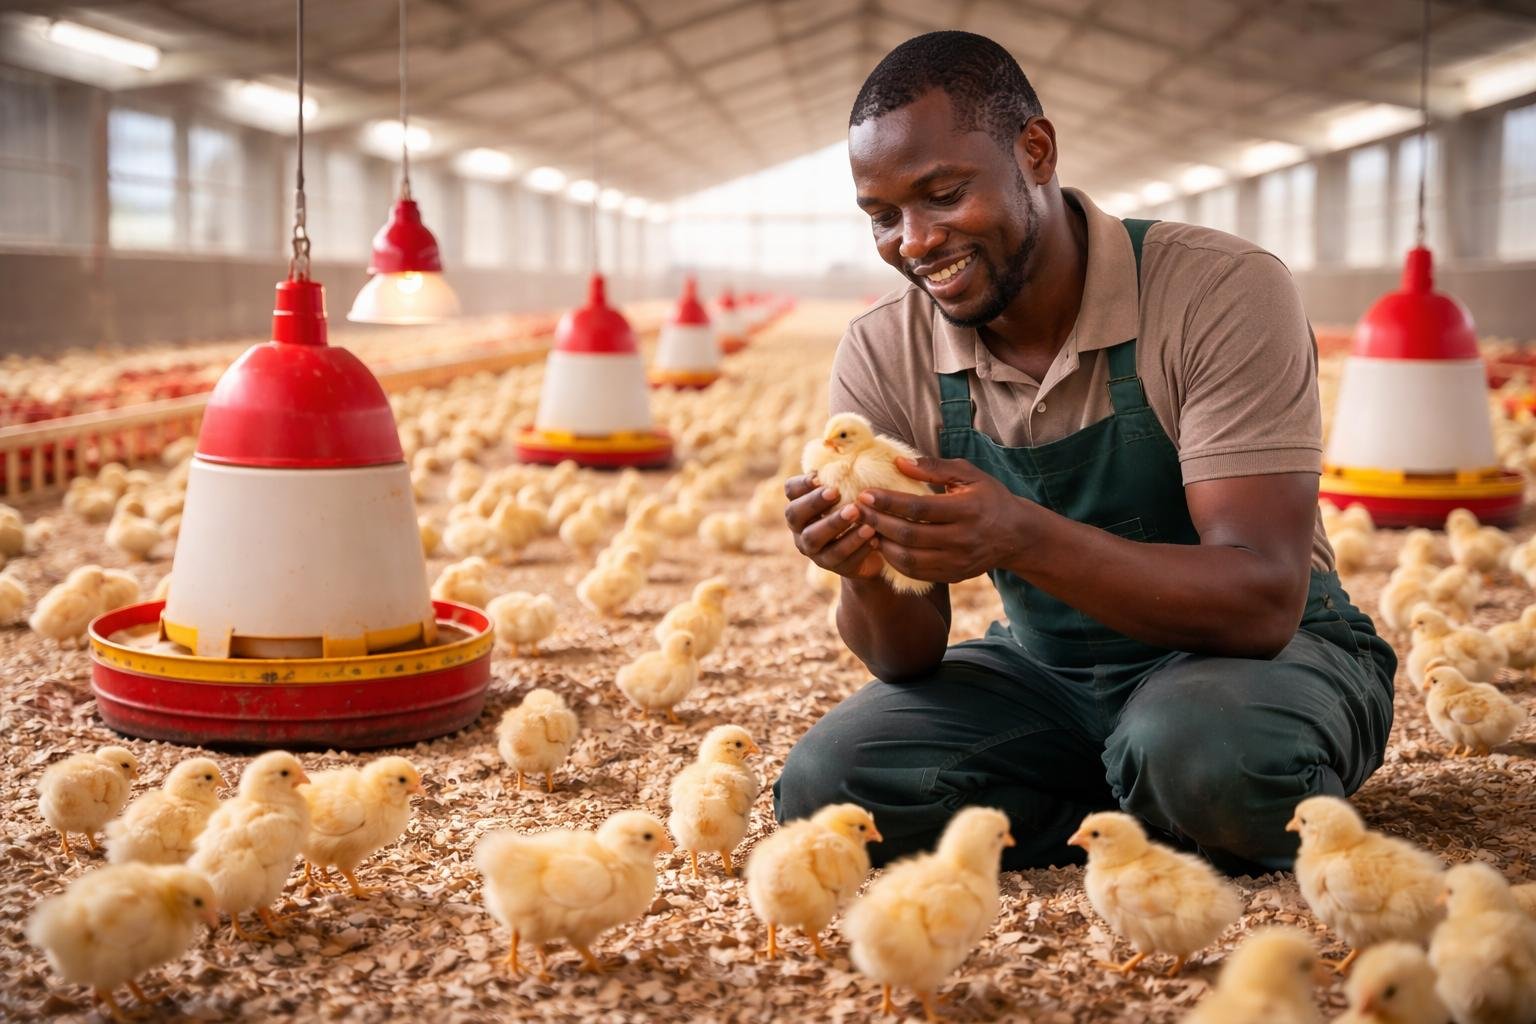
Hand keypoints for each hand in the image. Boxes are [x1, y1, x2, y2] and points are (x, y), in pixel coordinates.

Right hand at [782, 474, 884, 581]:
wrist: (872, 549)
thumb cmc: (860, 511)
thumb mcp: (853, 492)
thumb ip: (848, 475)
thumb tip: (853, 446)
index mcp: (803, 505)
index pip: (791, 491)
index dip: (801, 484)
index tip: (820, 476)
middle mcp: (801, 529)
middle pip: (794, 515)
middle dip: (813, 503)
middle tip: (835, 492)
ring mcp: (815, 551)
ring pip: (815, 539)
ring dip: (835, 524)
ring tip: (857, 512)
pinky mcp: (834, 568)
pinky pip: (841, 558)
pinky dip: (857, 546)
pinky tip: (873, 536)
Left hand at [853, 457, 1028, 583]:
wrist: (1016, 535)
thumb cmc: (989, 498)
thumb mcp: (969, 475)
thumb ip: (934, 467)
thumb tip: (899, 462)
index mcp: (967, 510)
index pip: (919, 508)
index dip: (888, 502)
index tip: (866, 494)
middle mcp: (963, 539)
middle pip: (909, 535)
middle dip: (878, 522)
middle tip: (858, 510)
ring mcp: (958, 561)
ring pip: (909, 559)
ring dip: (882, 544)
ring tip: (867, 528)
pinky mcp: (953, 575)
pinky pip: (916, 572)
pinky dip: (894, 560)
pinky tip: (883, 545)